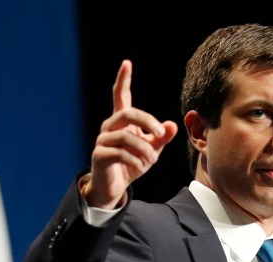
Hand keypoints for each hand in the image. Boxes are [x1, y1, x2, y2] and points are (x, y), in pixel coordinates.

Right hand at [81, 59, 177, 208]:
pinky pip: (121, 154)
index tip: (127, 63)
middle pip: (128, 113)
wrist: (114, 187)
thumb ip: (161, 138)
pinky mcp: (99, 155)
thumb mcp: (151, 151)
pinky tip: (141, 167)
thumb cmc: (131, 164)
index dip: (123, 80)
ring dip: (144, 149)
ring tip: (151, 161)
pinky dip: (136, 161)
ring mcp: (102, 140)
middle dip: (148, 122)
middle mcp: (109, 127)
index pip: (120, 96)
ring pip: (126, 137)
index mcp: (121, 122)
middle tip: (161, 134)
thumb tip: (172, 125)